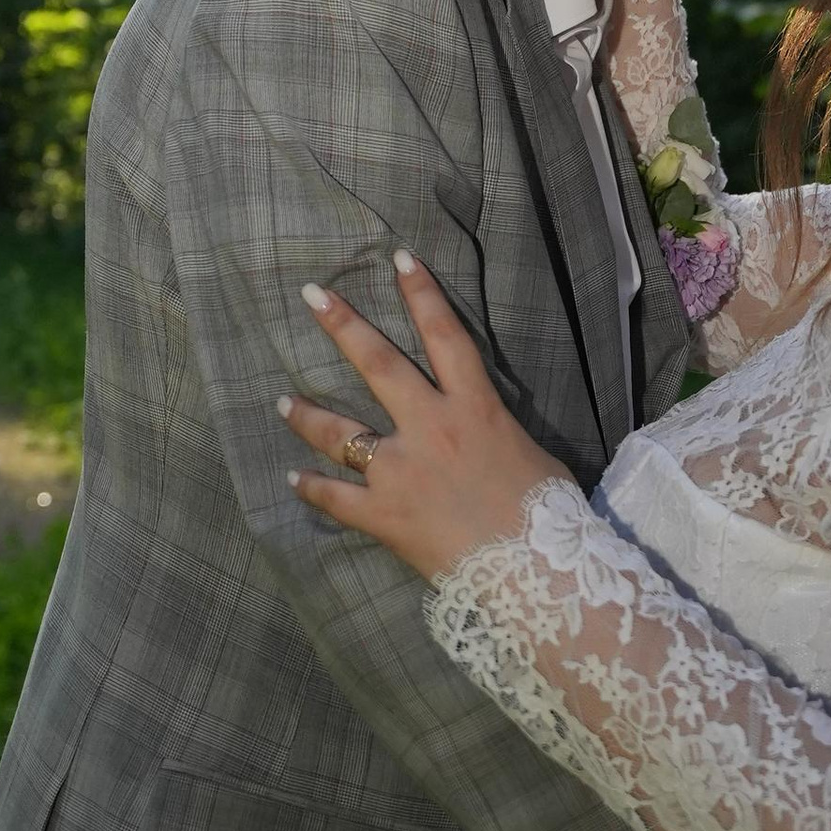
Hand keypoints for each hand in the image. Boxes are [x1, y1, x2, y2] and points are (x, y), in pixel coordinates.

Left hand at [281, 255, 561, 579]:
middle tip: (313, 294)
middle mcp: (431, 429)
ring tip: (283, 400)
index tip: (399, 258)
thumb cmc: (548, 517)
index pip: (446, 336)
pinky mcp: (384, 515)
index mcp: (475, 408)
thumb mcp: (531, 456)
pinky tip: (292, 479)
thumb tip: (489, 432)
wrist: (534, 572)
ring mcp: (401, 471)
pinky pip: (336, 498)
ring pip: (342, 434)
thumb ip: (499, 434)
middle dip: (344, 326)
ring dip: (308, 415)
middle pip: (379, 365)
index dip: (423, 294)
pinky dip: (312, 489)